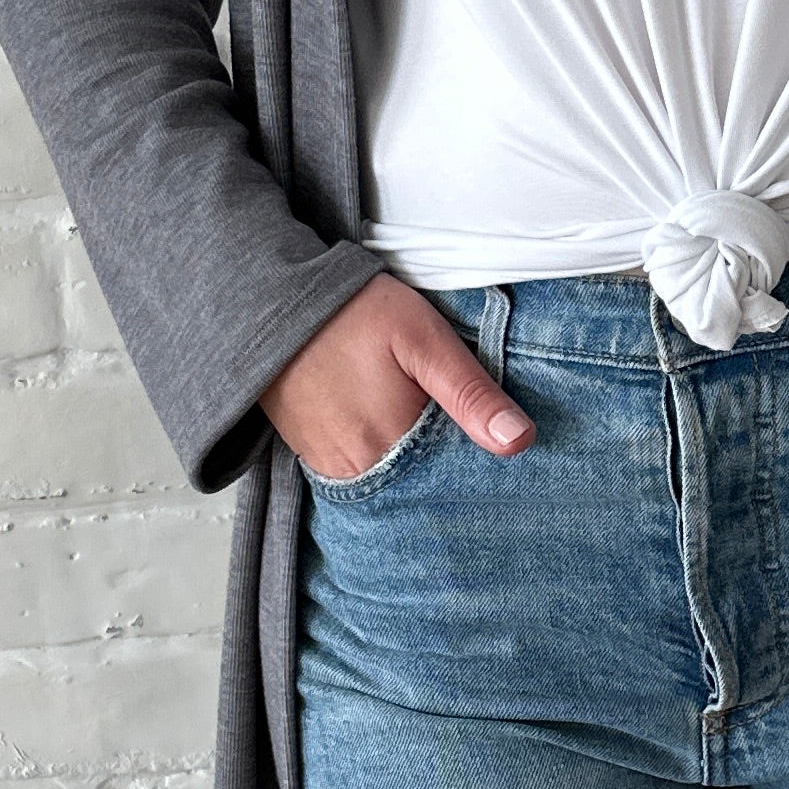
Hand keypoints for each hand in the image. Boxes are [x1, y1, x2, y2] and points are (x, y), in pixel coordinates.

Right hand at [260, 274, 535, 482]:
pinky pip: (363, 474)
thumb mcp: (423, 339)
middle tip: (460, 435)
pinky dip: (386, 461)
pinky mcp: (314, 457)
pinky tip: (396, 432)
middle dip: (449, 471)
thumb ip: (470, 392)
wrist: (268, 302)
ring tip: (428, 431)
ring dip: (417, 466)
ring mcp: (333, 468)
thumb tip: (520, 441)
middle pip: (423, 486)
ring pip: (394, 483)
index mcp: (394, 445)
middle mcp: (361, 470)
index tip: (501, 453)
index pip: (456, 481)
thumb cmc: (351, 313)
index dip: (480, 465)